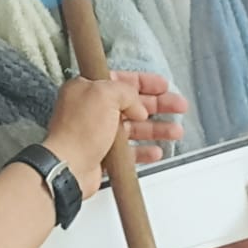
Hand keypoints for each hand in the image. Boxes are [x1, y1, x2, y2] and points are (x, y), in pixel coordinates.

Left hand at [42, 72, 187, 196]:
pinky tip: (156, 151)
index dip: (145, 83)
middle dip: (158, 106)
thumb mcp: (105, 94)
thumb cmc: (79, 130)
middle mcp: (92, 110)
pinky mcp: (103, 155)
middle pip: (133, 104)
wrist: (68, 167)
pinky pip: (129, 151)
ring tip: (176, 131)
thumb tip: (138, 105)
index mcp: (88, 90)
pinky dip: (144, 151)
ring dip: (157, 129)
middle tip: (179, 106)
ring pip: (134, 128)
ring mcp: (98, 133)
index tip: (163, 85)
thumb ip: (126, 92)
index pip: (122, 80)